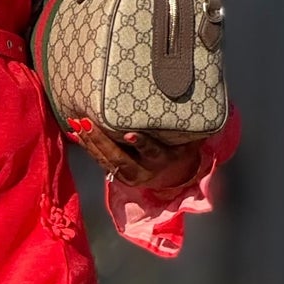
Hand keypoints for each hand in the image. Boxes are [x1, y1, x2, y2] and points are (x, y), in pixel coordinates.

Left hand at [69, 119, 202, 191]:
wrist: (172, 175)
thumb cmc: (181, 149)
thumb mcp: (189, 141)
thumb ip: (193, 129)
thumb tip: (206, 108)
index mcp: (162, 160)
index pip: (151, 151)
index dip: (141, 144)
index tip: (129, 135)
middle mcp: (143, 171)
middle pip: (119, 157)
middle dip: (102, 141)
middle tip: (87, 123)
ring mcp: (128, 175)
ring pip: (106, 160)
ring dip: (90, 142)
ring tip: (77, 123)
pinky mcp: (117, 175)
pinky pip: (99, 161)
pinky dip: (87, 146)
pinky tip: (76, 131)